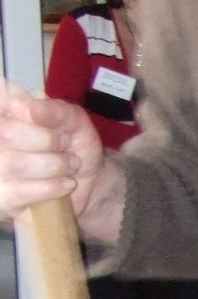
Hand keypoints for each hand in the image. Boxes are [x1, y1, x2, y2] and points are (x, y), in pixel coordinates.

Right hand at [0, 79, 106, 228]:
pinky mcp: (4, 199)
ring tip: (70, 165)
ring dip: (52, 164)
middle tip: (66, 144)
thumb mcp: (74, 121)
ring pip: (14, 164)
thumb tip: (33, 109)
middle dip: (45, 140)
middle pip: (6, 133)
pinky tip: (66, 183)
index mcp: (5, 114)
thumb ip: (56, 111)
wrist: (89, 182)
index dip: (16, 102)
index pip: (1, 99)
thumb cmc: (74, 145)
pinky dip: (50, 187)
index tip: (40, 113)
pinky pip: (20, 192)